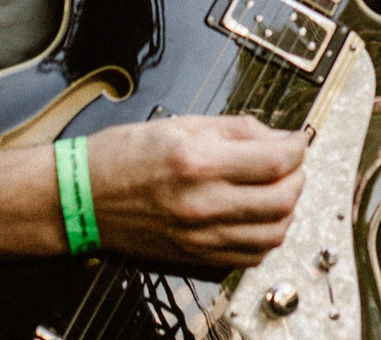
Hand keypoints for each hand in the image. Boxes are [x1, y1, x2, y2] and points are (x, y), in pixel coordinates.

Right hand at [85, 116, 307, 269]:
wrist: (81, 197)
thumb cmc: (123, 156)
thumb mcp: (182, 124)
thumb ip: (236, 130)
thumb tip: (277, 137)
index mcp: (199, 162)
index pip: (275, 160)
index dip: (298, 147)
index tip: (299, 140)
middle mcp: (202, 204)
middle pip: (282, 199)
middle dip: (298, 176)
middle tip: (291, 163)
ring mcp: (200, 236)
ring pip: (273, 233)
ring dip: (287, 209)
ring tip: (278, 189)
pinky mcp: (196, 257)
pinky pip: (250, 256)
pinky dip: (266, 237)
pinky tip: (258, 217)